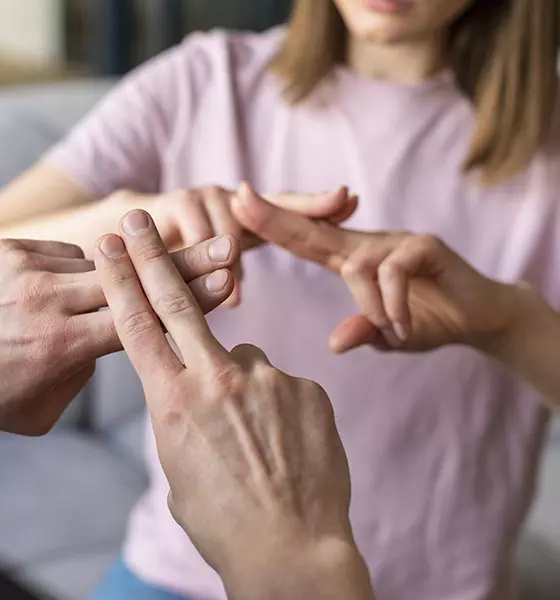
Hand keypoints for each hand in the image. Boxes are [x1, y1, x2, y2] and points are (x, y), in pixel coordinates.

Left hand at [0, 236, 238, 435]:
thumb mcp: (39, 412)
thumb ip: (85, 378)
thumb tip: (114, 340)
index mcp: (61, 347)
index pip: (141, 318)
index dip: (188, 300)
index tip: (226, 283)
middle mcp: (50, 301)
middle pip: (134, 280)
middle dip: (186, 265)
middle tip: (229, 249)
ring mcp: (30, 268)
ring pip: (102, 263)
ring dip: (122, 275)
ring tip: (116, 289)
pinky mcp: (13, 249)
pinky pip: (68, 255)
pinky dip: (76, 272)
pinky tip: (57, 295)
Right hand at [94, 210, 373, 599]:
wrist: (290, 550)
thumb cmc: (221, 519)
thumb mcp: (178, 464)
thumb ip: (182, 412)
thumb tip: (195, 385)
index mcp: (171, 401)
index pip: (136, 324)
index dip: (121, 278)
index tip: (110, 243)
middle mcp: (214, 379)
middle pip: (177, 300)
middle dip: (153, 254)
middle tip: (138, 217)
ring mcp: (265, 379)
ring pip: (241, 357)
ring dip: (239, 385)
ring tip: (255, 440)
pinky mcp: (305, 387)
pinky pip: (280, 382)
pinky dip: (276, 405)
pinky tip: (283, 445)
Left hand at [232, 183, 515, 352]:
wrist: (481, 317)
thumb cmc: (428, 321)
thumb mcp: (387, 333)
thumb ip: (361, 331)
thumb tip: (334, 343)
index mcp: (352, 259)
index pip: (303, 240)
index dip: (271, 225)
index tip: (238, 206)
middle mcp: (369, 245)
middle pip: (314, 229)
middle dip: (275, 216)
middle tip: (239, 197)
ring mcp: (397, 242)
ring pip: (358, 266)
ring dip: (371, 307)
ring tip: (394, 331)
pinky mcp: (426, 247)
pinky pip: (394, 272)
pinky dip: (393, 304)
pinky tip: (402, 327)